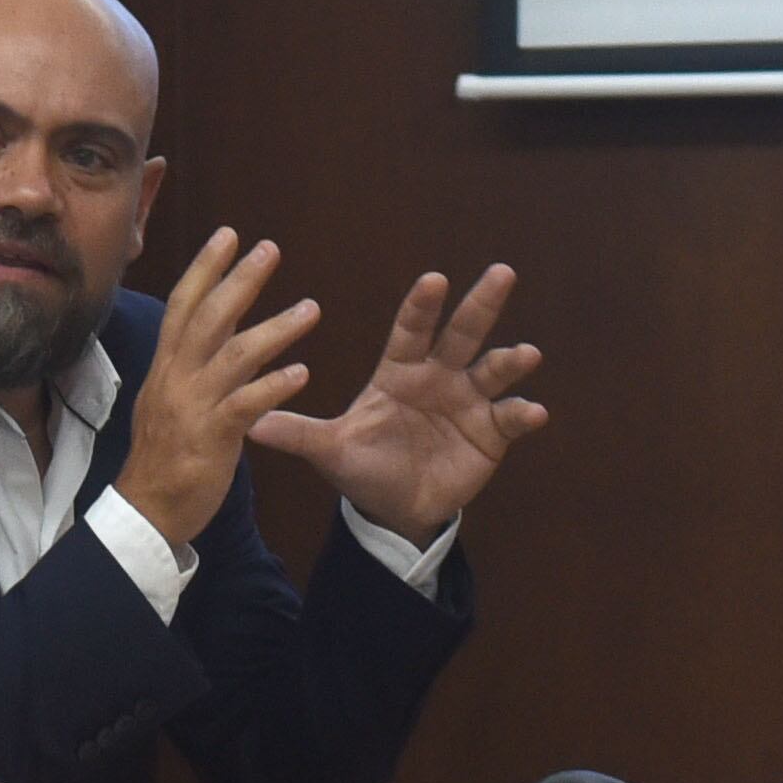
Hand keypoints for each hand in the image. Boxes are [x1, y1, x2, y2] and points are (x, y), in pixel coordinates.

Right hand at [114, 228, 325, 551]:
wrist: (146, 511)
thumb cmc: (163, 458)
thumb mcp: (168, 401)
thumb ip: (192, 367)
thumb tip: (213, 336)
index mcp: (166, 367)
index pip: (184, 305)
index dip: (205, 267)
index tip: (229, 235)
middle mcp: (176, 378)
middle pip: (208, 317)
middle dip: (239, 280)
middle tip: (270, 249)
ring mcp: (193, 406)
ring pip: (234, 355)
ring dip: (275, 328)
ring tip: (311, 309)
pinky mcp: (212, 437)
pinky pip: (246, 405)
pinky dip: (274, 386)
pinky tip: (302, 373)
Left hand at [246, 264, 547, 542]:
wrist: (394, 509)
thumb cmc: (363, 467)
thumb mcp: (330, 450)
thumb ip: (298, 434)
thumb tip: (249, 424)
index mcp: (399, 372)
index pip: (411, 330)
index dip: (422, 306)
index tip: (434, 280)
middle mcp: (439, 377)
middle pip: (462, 333)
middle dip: (481, 304)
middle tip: (501, 272)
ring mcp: (469, 402)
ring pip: (494, 370)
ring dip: (510, 360)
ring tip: (525, 353)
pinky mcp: (492, 433)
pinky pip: (510, 418)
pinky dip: (522, 414)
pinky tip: (532, 412)